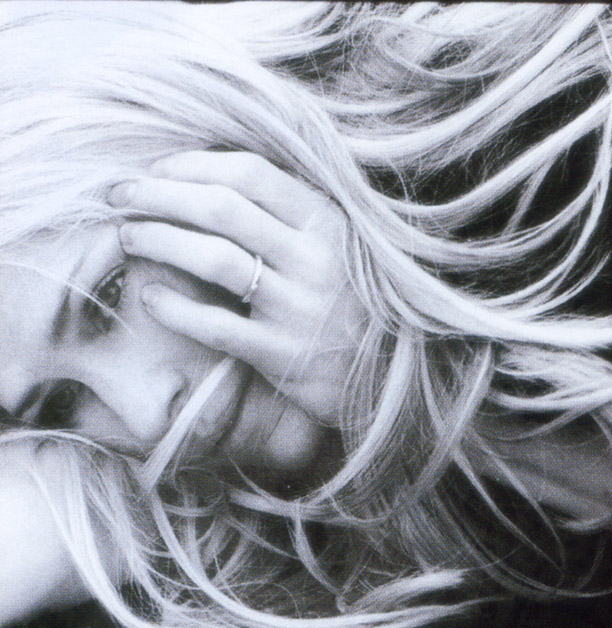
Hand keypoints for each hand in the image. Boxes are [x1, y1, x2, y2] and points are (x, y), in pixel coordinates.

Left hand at [109, 151, 366, 426]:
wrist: (393, 378)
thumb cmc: (356, 305)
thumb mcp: (343, 246)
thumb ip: (296, 215)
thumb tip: (220, 180)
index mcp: (328, 223)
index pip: (250, 173)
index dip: (193, 166)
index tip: (157, 170)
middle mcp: (314, 259)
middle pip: (221, 208)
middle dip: (158, 194)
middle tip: (119, 195)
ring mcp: (299, 307)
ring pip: (213, 258)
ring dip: (158, 241)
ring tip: (127, 237)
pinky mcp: (283, 354)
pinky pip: (216, 325)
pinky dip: (175, 308)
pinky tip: (150, 298)